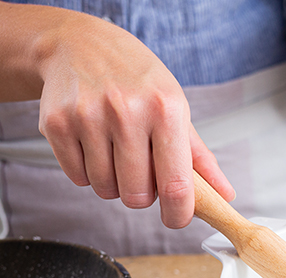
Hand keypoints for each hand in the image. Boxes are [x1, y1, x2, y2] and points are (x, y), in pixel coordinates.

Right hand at [1, 4, 233, 227]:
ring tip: (117, 153)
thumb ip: (199, 157)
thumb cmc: (137, 80)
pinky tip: (93, 146)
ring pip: (105, 189)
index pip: (176, 183)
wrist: (81, 45)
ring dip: (114, 184)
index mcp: (165, 109)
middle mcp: (126, 111)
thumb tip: (224, 194)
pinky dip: (87, 173)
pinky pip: (77, 177)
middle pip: (137, 194)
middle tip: (142, 172)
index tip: (176, 219)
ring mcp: (87, 116)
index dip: (178, 213)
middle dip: (142, 195)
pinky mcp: (55, 123)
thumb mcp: (176, 108)